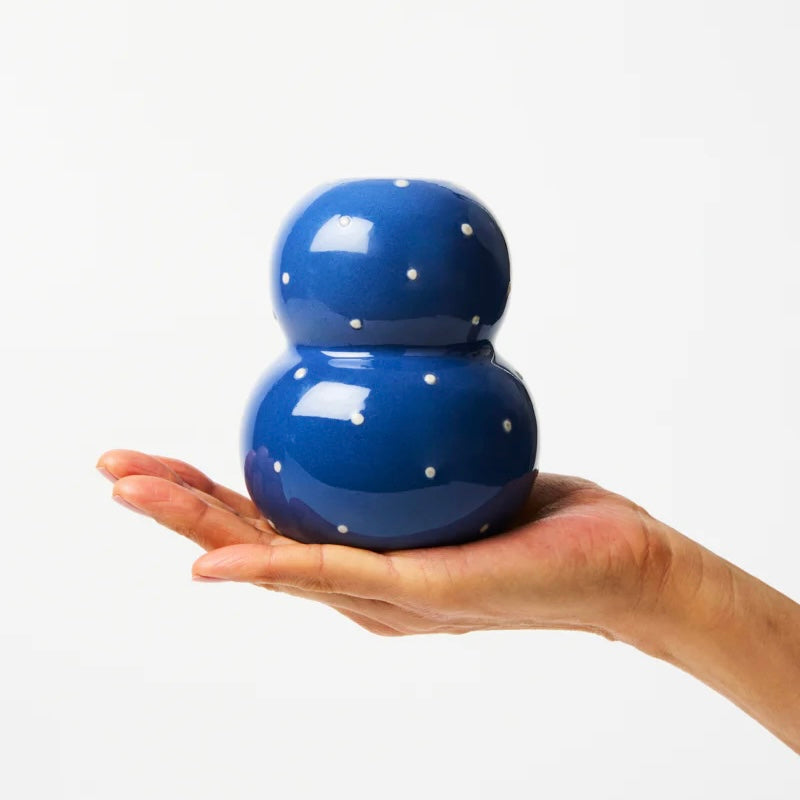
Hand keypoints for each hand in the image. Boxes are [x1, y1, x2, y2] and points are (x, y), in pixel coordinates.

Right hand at [96, 449, 672, 637]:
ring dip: (200, 533)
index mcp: (366, 557)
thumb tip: (381, 388)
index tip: (153, 462)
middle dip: (176, 511)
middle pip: (251, 548)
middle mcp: (365, 587)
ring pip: (275, 565)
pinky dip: (272, 568)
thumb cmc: (543, 519)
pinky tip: (218, 560)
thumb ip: (407, 452)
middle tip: (113, 473)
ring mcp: (390, 598)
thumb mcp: (456, 475)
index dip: (204, 495)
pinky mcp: (425, 594)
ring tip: (137, 496)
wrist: (624, 567)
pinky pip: (336, 574)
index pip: (268, 525)